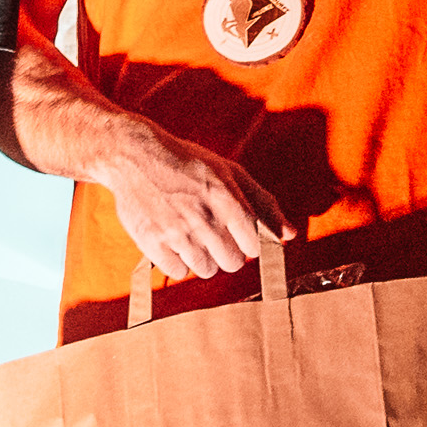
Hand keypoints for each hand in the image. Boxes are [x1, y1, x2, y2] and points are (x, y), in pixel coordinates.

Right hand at [101, 120, 283, 281]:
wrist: (135, 155)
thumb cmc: (189, 163)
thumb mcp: (230, 172)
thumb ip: (264, 203)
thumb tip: (290, 235)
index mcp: (226, 199)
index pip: (254, 245)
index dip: (249, 242)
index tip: (238, 233)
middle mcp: (203, 218)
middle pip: (232, 263)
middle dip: (228, 252)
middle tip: (214, 234)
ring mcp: (176, 232)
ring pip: (206, 270)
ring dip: (204, 257)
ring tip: (193, 235)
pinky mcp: (152, 242)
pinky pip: (178, 271)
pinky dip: (178, 261)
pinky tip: (174, 240)